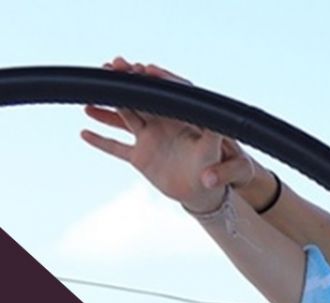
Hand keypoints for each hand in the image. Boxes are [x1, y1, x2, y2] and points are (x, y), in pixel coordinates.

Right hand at [80, 57, 254, 210]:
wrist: (209, 192)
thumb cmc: (223, 171)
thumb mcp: (229, 161)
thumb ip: (224, 153)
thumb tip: (220, 142)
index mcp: (186, 121)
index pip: (171, 95)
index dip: (158, 81)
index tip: (143, 69)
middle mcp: (164, 124)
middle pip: (142, 99)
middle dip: (127, 84)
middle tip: (110, 67)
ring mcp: (150, 139)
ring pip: (124, 118)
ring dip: (107, 109)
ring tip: (87, 98)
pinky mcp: (141, 156)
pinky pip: (117, 148)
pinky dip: (102, 142)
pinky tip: (84, 134)